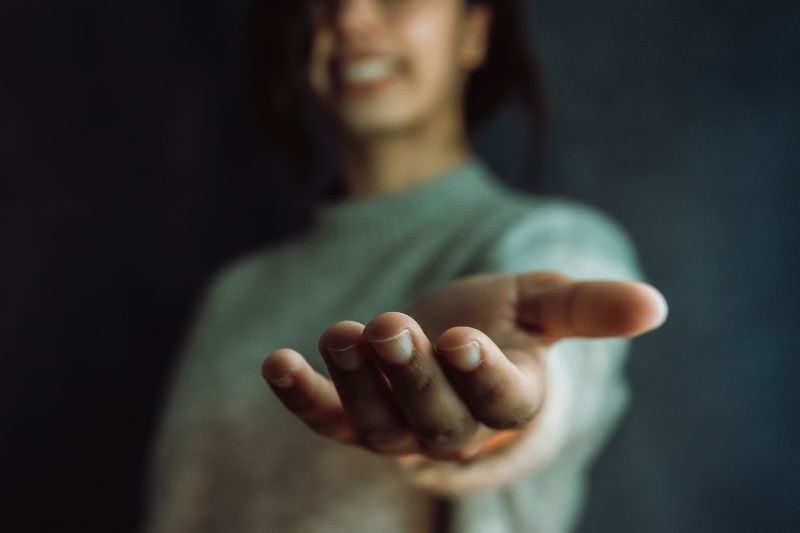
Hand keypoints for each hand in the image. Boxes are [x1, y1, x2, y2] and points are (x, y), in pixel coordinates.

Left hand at [261, 271, 666, 460]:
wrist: (449, 344)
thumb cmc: (504, 324)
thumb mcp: (543, 305)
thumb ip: (591, 308)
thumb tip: (656, 305)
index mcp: (508, 398)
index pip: (501, 401)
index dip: (483, 376)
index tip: (465, 340)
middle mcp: (454, 426)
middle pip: (435, 419)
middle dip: (412, 378)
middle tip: (393, 329)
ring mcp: (399, 427)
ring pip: (377, 422)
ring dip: (354, 382)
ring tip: (342, 334)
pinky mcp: (352, 417)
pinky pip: (325, 418)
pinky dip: (301, 396)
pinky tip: (275, 362)